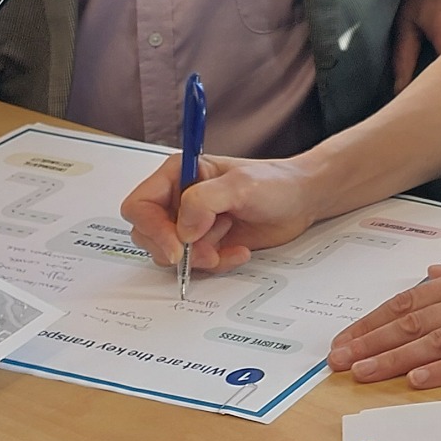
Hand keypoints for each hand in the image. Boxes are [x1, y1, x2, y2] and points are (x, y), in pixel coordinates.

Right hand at [122, 152, 329, 272]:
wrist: (301, 201)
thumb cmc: (274, 183)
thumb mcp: (240, 185)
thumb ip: (204, 201)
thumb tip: (183, 229)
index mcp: (177, 175)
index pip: (139, 204)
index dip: (150, 228)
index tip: (175, 246)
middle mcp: (178, 199)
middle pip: (147, 234)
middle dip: (175, 249)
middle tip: (205, 250)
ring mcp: (191, 223)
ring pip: (170, 254)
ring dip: (199, 258)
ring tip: (227, 245)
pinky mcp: (206, 243)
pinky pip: (195, 265)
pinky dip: (216, 263)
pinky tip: (239, 251)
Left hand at [327, 232, 440, 388]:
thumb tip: (429, 272)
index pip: (407, 302)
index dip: (372, 323)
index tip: (344, 340)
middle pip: (411, 322)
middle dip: (370, 343)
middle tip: (338, 362)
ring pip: (434, 340)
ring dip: (394, 357)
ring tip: (363, 373)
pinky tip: (420, 380)